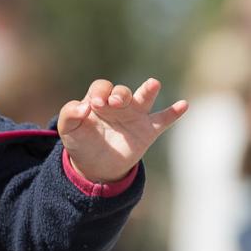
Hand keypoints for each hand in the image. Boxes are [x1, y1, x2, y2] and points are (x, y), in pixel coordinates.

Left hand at [58, 78, 187, 182]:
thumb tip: (83, 106)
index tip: (95, 105)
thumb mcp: (68, 130)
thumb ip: (69, 115)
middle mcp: (118, 104)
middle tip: (115, 103)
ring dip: (148, 91)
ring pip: (144, 98)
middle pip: (122, 91)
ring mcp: (134, 116)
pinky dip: (173, 113)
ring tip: (153, 84)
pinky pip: (162, 119)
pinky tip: (183, 105)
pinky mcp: (147, 130)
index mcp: (98, 100)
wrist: (95, 166)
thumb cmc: (81, 142)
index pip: (101, 87)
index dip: (100, 92)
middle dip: (120, 94)